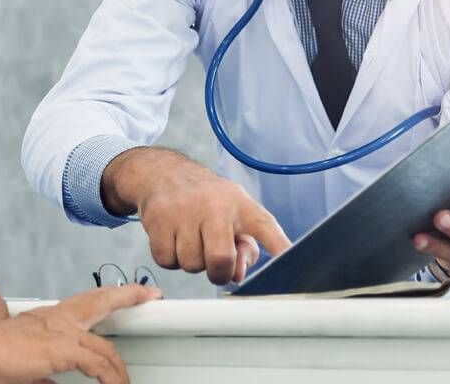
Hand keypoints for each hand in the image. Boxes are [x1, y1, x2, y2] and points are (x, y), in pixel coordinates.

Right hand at [0, 283, 160, 383]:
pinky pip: (99, 365)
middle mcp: (57, 318)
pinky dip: (111, 378)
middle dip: (129, 295)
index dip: (108, 300)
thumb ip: (41, 373)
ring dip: (121, 365)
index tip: (123, 298)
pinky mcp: (62, 348)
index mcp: (48, 318)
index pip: (85, 305)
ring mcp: (62, 331)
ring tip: (131, 378)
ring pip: (105, 344)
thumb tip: (52, 383)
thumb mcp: (21, 364)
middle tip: (150, 294)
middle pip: (102, 301)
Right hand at [102, 147, 289, 284]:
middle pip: (220, 259)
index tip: (291, 262)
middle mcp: (214, 205)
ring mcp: (184, 211)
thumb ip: (244, 248)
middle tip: (213, 262)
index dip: (280, 247)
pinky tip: (172, 239)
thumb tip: (237, 276)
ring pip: (191, 264)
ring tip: (190, 240)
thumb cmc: (206, 202)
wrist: (163, 173)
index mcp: (240, 204)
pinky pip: (166, 260)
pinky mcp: (157, 219)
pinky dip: (169, 258)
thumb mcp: (232, 214)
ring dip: (191, 262)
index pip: (265, 226)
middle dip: (217, 272)